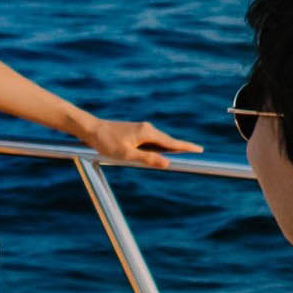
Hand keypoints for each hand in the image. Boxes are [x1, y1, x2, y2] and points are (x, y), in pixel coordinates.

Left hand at [73, 116, 198, 168]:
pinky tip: (159, 152)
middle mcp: (147, 128)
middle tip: (197, 153)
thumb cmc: (106, 143)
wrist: (91, 129)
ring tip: (182, 154)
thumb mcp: (126, 154)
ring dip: (169, 148)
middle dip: (181, 148)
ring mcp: (141, 129)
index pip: (171, 142)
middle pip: (168, 141)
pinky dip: (159, 147)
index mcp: (147, 133)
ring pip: (159, 141)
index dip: (186, 147)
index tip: (200, 149)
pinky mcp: (136, 131)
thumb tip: (167, 163)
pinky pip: (152, 140)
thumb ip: (147, 159)